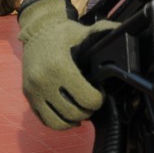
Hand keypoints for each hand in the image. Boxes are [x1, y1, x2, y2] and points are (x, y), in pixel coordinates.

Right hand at [19, 0, 117, 129]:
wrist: (36, 31)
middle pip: (74, 112)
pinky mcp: (28, 96)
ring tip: (80, 109)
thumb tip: (126, 31)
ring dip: (73, 119)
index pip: (86, 98)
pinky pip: (45, 120)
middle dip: (88, 110)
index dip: (98, 99)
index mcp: (59, 66)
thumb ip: (105, 32)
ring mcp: (33, 90)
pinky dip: (59, 121)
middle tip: (91, 101)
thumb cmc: (62, 33)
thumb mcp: (84, 30)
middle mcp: (43, 80)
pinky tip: (67, 113)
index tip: (99, 92)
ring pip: (58, 122)